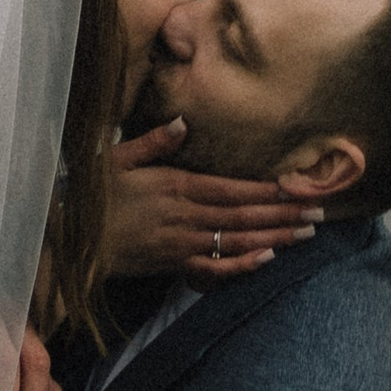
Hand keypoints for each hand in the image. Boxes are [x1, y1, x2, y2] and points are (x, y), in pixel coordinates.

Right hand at [105, 120, 324, 285]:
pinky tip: (267, 259)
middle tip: (319, 213)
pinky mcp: (174, 264)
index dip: (267, 189)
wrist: (71, 244)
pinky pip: (215, 268)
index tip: (297, 187)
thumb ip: (154, 141)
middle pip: (243, 214)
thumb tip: (186, 122)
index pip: (231, 188)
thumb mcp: (117, 159)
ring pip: (237, 240)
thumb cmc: (94, 198)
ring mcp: (181, 243)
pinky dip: (242, 265)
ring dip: (274, 237)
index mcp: (174, 186)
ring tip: (306, 233)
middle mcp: (184, 215)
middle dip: (283, 214)